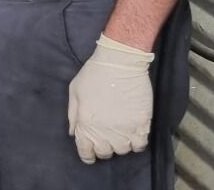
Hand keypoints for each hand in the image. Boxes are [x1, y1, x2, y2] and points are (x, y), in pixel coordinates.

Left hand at [68, 33, 153, 162]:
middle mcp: (104, 132)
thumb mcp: (75, 89)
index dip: (88, 153)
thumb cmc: (94, 72)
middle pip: (105, 152)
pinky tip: (133, 132)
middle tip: (106, 135)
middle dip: (104, 146)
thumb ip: (73, 114)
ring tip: (120, 132)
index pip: (85, 152)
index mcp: (85, 123)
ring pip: (122, 150)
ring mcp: (124, 129)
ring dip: (120, 143)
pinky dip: (136, 142)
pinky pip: (140, 145)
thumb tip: (73, 133)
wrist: (120, 60)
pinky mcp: (141, 124)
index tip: (91, 151)